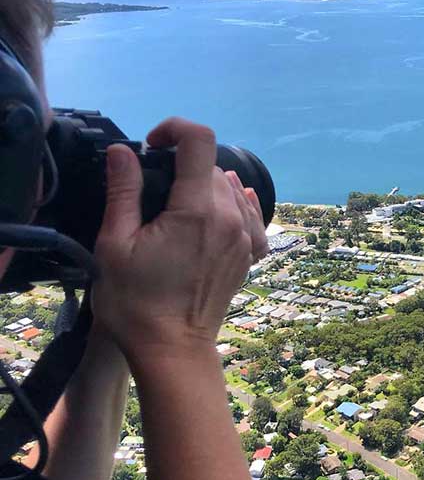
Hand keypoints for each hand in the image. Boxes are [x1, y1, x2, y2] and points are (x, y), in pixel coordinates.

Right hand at [91, 117, 267, 373]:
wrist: (171, 349)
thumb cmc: (136, 304)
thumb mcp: (115, 244)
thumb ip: (123, 191)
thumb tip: (122, 152)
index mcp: (196, 211)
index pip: (200, 141)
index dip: (173, 130)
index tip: (151, 145)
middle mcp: (230, 219)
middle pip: (212, 167)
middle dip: (182, 165)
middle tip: (153, 187)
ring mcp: (245, 237)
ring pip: (231, 188)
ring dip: (205, 185)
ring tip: (176, 204)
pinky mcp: (249, 254)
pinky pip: (251, 215)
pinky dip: (235, 205)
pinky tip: (221, 208)